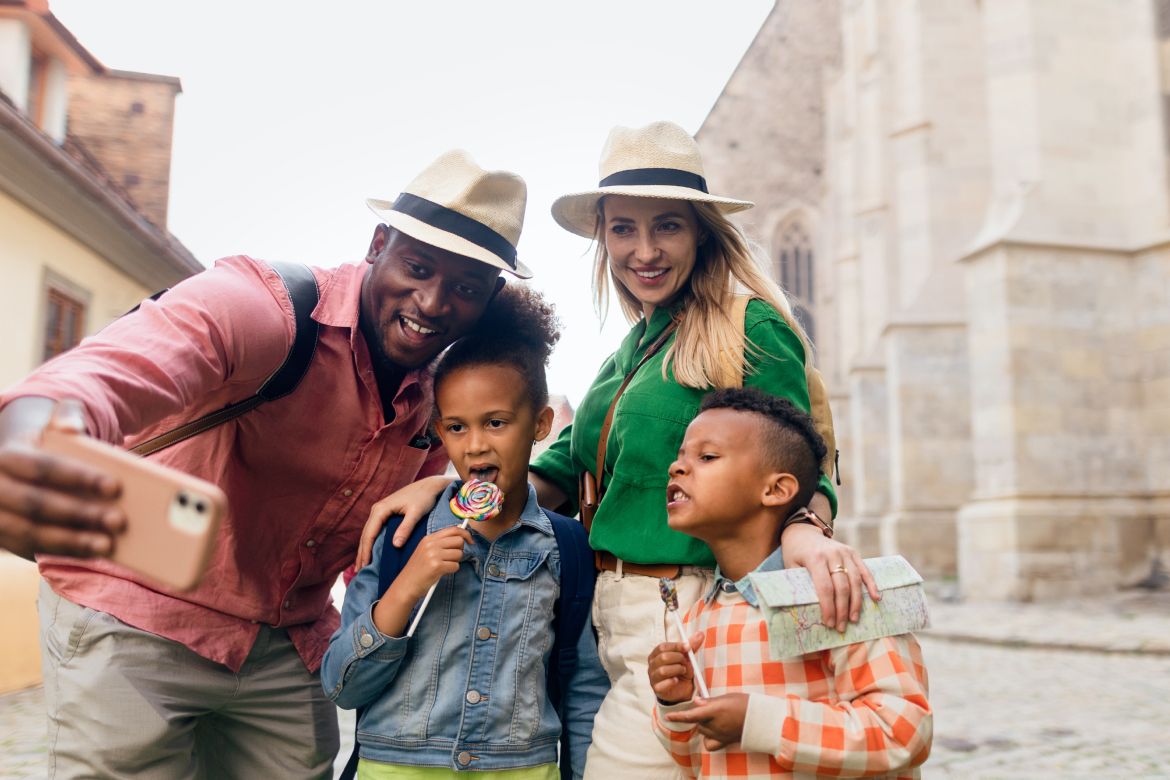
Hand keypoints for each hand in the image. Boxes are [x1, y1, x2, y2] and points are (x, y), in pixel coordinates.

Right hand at [0, 399, 124, 559]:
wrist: (21, 466)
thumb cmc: (49, 446)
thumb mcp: (54, 425)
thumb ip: (66, 415)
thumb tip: (72, 426)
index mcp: (8, 458)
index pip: (43, 467)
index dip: (79, 477)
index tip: (116, 486)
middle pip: (38, 504)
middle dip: (80, 513)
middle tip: (119, 520)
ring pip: (32, 532)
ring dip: (72, 541)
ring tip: (108, 544)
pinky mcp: (5, 539)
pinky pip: (34, 549)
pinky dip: (65, 553)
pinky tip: (95, 553)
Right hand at [355, 475, 453, 568]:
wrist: (429, 486)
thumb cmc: (423, 498)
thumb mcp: (416, 513)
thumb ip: (406, 528)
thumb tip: (395, 545)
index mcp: (381, 509)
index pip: (369, 534)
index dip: (366, 551)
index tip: (365, 565)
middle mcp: (377, 509)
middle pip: (365, 535)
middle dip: (362, 552)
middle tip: (359, 570)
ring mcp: (379, 511)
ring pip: (368, 533)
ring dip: (364, 548)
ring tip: (362, 565)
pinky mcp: (384, 513)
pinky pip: (374, 530)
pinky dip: (371, 542)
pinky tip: (370, 552)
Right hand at [372, 524, 470, 636]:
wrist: (406, 585)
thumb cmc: (418, 570)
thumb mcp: (425, 550)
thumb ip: (440, 543)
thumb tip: (460, 537)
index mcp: (428, 538)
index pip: (453, 529)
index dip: (465, 534)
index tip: (470, 541)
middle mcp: (431, 544)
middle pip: (459, 541)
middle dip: (460, 550)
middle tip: (452, 558)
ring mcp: (433, 554)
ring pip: (459, 554)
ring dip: (455, 562)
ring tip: (444, 566)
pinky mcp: (436, 566)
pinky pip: (455, 566)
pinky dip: (452, 570)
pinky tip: (442, 572)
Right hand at [648, 631, 704, 703]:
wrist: (682, 689)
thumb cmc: (681, 671)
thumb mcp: (687, 657)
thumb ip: (691, 646)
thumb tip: (700, 633)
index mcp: (656, 654)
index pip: (662, 647)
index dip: (676, 646)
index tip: (688, 647)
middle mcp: (652, 665)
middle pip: (663, 657)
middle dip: (678, 659)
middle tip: (686, 662)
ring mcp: (653, 677)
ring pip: (663, 670)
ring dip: (677, 670)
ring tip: (683, 671)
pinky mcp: (657, 689)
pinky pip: (663, 684)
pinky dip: (672, 681)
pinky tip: (677, 680)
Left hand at [664, 693, 748, 750]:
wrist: (760, 719)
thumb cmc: (744, 704)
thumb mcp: (726, 697)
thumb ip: (709, 701)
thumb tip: (696, 702)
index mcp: (715, 711)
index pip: (691, 716)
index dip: (678, 717)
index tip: (668, 717)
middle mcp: (715, 725)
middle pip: (698, 722)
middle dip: (700, 715)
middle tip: (712, 708)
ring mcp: (720, 735)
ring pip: (703, 731)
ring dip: (704, 724)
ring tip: (718, 717)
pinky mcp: (724, 742)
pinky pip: (709, 744)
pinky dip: (708, 738)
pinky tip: (713, 732)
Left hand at [779, 521, 878, 632]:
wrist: (802, 532)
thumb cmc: (795, 554)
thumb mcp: (790, 567)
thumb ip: (800, 584)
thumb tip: (808, 610)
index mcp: (815, 558)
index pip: (825, 587)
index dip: (828, 607)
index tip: (829, 623)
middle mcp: (832, 554)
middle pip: (842, 586)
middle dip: (842, 609)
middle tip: (841, 627)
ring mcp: (844, 552)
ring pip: (855, 580)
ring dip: (856, 602)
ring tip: (854, 619)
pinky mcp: (852, 552)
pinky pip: (865, 570)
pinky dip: (871, 585)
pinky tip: (875, 599)